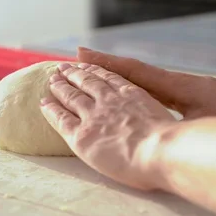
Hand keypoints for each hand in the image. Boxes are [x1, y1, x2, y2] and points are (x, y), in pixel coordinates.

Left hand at [40, 63, 175, 189]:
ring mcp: (94, 116)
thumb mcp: (166, 118)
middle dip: (74, 73)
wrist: (160, 151)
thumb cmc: (172, 143)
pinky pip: (60, 118)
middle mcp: (110, 100)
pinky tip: (44, 102)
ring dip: (59, 86)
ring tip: (51, 79)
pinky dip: (51, 108)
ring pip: (71, 96)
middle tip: (63, 67)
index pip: (108, 78)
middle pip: (86, 81)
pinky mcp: (81, 134)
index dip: (94, 70)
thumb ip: (153, 117)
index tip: (86, 65)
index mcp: (132, 94)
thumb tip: (152, 125)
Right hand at [77, 47, 215, 118]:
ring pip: (139, 81)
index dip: (105, 63)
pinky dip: (134, 88)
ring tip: (90, 76)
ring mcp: (179, 91)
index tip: (81, 54)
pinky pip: (153, 91)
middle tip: (76, 63)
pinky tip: (125, 95)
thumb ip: (175, 119)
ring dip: (115, 77)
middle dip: (104, 67)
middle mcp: (173, 84)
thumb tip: (150, 125)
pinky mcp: (187, 99)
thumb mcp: (203, 119)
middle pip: (131, 73)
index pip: (133, 70)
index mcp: (174, 85)